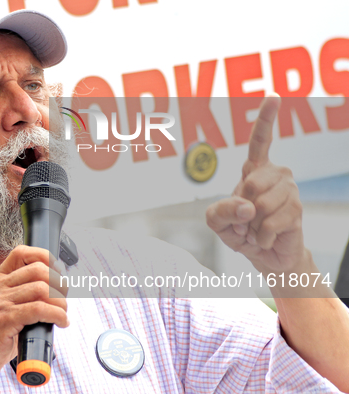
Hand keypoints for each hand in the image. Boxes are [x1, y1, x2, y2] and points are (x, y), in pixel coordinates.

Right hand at [0, 245, 68, 390]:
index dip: (46, 258)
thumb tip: (54, 297)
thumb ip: (21, 299)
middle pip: (38, 269)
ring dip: (60, 303)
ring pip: (42, 289)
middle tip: (64, 299)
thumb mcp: (0, 310)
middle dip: (59, 284)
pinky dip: (57, 315)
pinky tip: (61, 322)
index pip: (22, 253)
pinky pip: (39, 309)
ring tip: (63, 314)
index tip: (59, 273)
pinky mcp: (4, 319)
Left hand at [206, 95, 306, 273]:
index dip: (266, 119)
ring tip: (255, 228)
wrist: (262, 255)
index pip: (260, 141)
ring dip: (250, 225)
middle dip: (240, 209)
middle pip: (250, 184)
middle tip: (245, 220)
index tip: (274, 97)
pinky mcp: (296, 212)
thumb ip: (219, 211)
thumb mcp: (216, 221)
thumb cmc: (239, 231)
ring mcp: (289, 191)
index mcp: (255, 170)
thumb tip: (247, 205)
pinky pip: (268, 224)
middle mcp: (276, 175)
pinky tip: (264, 238)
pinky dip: (259, 237)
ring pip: (260, 206)